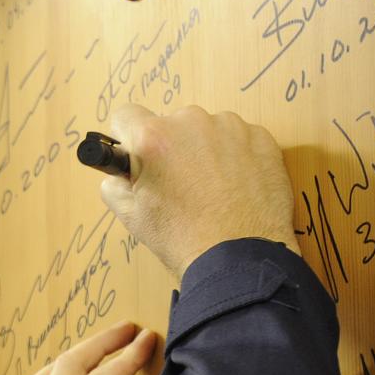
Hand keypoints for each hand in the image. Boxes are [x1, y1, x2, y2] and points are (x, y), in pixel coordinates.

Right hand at [99, 104, 297, 281]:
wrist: (239, 258)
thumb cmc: (183, 239)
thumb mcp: (131, 217)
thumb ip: (114, 185)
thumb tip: (118, 172)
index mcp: (153, 138)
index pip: (126, 116)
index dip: (127, 138)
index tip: (136, 154)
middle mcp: (190, 122)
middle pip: (170, 123)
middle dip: (170, 148)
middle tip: (179, 185)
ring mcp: (230, 126)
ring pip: (206, 130)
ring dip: (204, 151)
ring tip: (211, 190)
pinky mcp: (260, 137)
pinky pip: (239, 138)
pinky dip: (235, 156)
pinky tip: (235, 187)